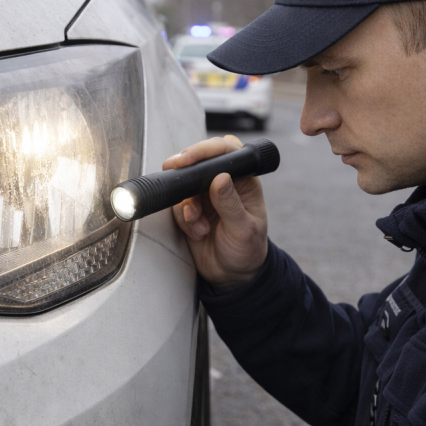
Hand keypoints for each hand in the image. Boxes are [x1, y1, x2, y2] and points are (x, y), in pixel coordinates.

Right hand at [164, 136, 268, 289]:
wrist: (232, 275)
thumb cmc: (248, 250)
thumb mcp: (244, 230)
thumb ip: (231, 204)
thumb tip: (220, 178)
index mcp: (244, 180)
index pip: (226, 151)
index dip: (205, 150)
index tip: (187, 159)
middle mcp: (223, 183)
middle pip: (199, 161)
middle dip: (186, 172)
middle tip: (178, 181)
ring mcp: (205, 195)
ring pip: (184, 184)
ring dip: (186, 205)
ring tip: (199, 225)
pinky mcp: (190, 209)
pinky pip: (177, 205)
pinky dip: (183, 218)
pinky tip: (197, 231)